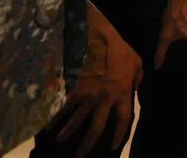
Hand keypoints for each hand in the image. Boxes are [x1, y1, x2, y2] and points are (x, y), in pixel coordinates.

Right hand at [55, 14, 141, 155]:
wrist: (102, 41)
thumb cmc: (123, 52)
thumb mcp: (137, 65)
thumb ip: (137, 81)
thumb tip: (135, 89)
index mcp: (123, 94)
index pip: (122, 120)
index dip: (118, 134)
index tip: (113, 146)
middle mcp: (105, 99)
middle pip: (96, 127)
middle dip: (88, 143)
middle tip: (80, 156)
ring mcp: (89, 95)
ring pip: (77, 120)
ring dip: (68, 132)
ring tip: (60, 142)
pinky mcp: (76, 89)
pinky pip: (66, 106)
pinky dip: (57, 117)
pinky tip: (48, 127)